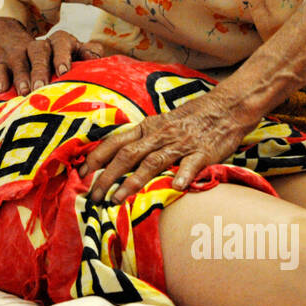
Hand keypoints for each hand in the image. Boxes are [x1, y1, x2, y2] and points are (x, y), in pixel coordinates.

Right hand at [0, 18, 104, 93]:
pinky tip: (2, 91)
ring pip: (20, 61)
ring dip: (21, 76)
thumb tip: (98, 59)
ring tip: (24, 93)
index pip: (61, 43)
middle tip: (41, 87)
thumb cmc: (61, 61)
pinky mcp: (4, 64)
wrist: (27, 52)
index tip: (63, 71)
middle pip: (39, 52)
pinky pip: (0, 68)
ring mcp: (21, 55)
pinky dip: (0, 78)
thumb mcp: (76, 55)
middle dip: (40, 69)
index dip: (62, 56)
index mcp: (61, 42)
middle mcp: (40, 47)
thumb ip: (88, 55)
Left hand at [79, 89, 255, 203]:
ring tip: (117, 199)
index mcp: (147, 128)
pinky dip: (183, 175)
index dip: (96, 158)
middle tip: (92, 196)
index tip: (80, 174)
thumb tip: (116, 159)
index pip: (115, 142)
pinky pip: (191, 164)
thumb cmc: (190, 119)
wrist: (225, 107)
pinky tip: (175, 187)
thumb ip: (141, 140)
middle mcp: (159, 135)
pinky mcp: (203, 152)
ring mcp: (180, 144)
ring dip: (132, 181)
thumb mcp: (160, 124)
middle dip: (107, 177)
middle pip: (127, 155)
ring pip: (152, 162)